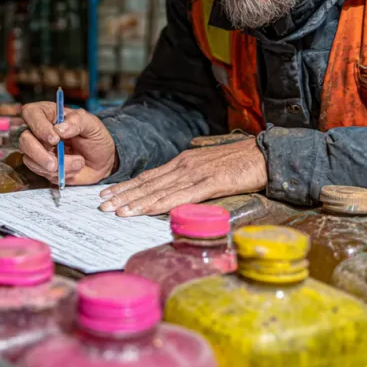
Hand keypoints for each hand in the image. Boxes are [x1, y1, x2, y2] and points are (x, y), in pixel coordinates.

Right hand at [18, 102, 116, 185]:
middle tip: (55, 163)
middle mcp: (39, 131)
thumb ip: (77, 122)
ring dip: (57, 166)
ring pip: (31, 160)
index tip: (55, 138)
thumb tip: (59, 128)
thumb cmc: (95, 137)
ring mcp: (39, 150)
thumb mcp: (92, 124)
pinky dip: (59, 174)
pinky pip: (41, 172)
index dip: (39, 126)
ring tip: (78, 162)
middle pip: (24, 140)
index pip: (30, 113)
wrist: (103, 161)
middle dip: (39, 154)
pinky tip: (73, 168)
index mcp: (49, 114)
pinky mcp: (42, 166)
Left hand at [99, 137, 266, 216]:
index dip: (127, 186)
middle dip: (123, 194)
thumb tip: (178, 190)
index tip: (109, 194)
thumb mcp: (210, 167)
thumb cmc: (240, 162)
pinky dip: (159, 204)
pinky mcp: (209, 183)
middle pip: (147, 183)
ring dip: (135, 202)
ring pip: (158, 190)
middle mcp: (184, 166)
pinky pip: (179, 196)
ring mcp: (196, 174)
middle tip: (101, 205)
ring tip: (116, 211)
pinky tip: (145, 210)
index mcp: (184, 162)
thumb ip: (193, 177)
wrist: (264, 154)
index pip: (149, 176)